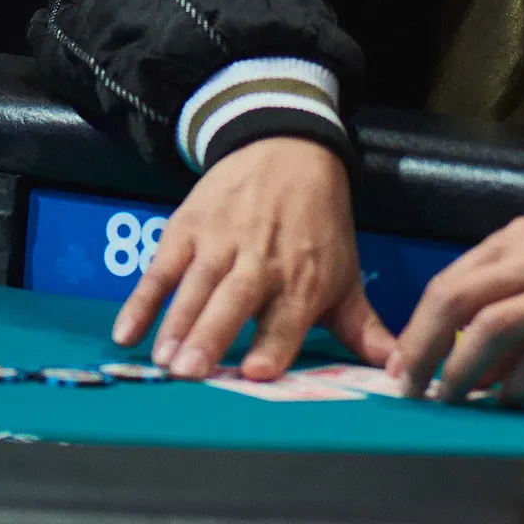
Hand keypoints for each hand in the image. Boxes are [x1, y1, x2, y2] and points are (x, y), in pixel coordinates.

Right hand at [112, 137, 391, 380]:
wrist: (287, 150)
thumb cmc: (318, 227)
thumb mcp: (346, 275)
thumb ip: (363, 328)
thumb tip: (398, 373)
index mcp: (304, 279)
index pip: (287, 319)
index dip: (272, 345)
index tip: (255, 373)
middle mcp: (262, 262)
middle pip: (235, 302)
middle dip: (213, 335)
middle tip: (191, 371)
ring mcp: (221, 242)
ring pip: (196, 287)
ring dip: (178, 322)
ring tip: (163, 361)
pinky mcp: (188, 228)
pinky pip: (160, 269)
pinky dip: (141, 300)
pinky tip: (126, 332)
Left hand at [389, 214, 523, 403]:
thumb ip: (500, 282)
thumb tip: (457, 338)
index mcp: (516, 241)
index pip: (448, 283)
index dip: (416, 327)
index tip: (400, 361)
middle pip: (457, 303)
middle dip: (423, 348)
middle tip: (409, 385)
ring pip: (489, 333)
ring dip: (460, 370)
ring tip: (450, 395)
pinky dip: (512, 385)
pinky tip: (504, 396)